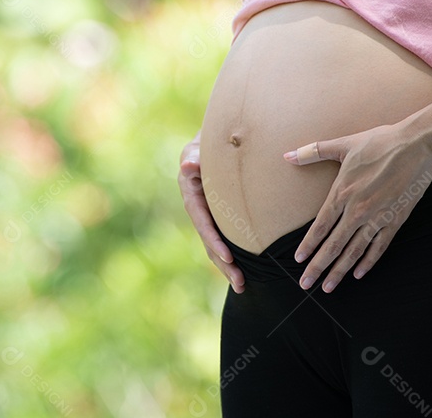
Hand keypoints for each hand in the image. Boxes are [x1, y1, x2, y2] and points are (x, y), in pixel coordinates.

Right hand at [179, 131, 244, 292]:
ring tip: (242, 286)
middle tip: (240, 282)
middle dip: (224, 264)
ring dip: (228, 267)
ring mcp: (208, 217)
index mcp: (191, 196)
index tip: (228, 257)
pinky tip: (244, 272)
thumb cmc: (204, 146)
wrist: (211, 146)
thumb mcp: (196, 149)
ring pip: (215, 247)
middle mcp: (198, 211)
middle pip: (209, 242)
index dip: (214, 241)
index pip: (202, 222)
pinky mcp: (218, 220)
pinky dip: (232, 258)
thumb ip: (194, 157)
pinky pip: (224, 240)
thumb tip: (188, 165)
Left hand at [281, 121, 431, 293]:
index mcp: (342, 192)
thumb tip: (287, 155)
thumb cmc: (379, 142)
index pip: (320, 226)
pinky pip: (379, 246)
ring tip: (329, 287)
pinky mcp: (396, 219)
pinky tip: (358, 273)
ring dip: (340, 271)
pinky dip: (368, 261)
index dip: (308, 246)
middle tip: (306, 284)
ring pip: (354, 251)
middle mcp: (357, 210)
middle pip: (333, 245)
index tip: (299, 261)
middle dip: (318, 267)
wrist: (417, 144)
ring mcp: (378, 217)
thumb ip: (313, 152)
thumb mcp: (343, 144)